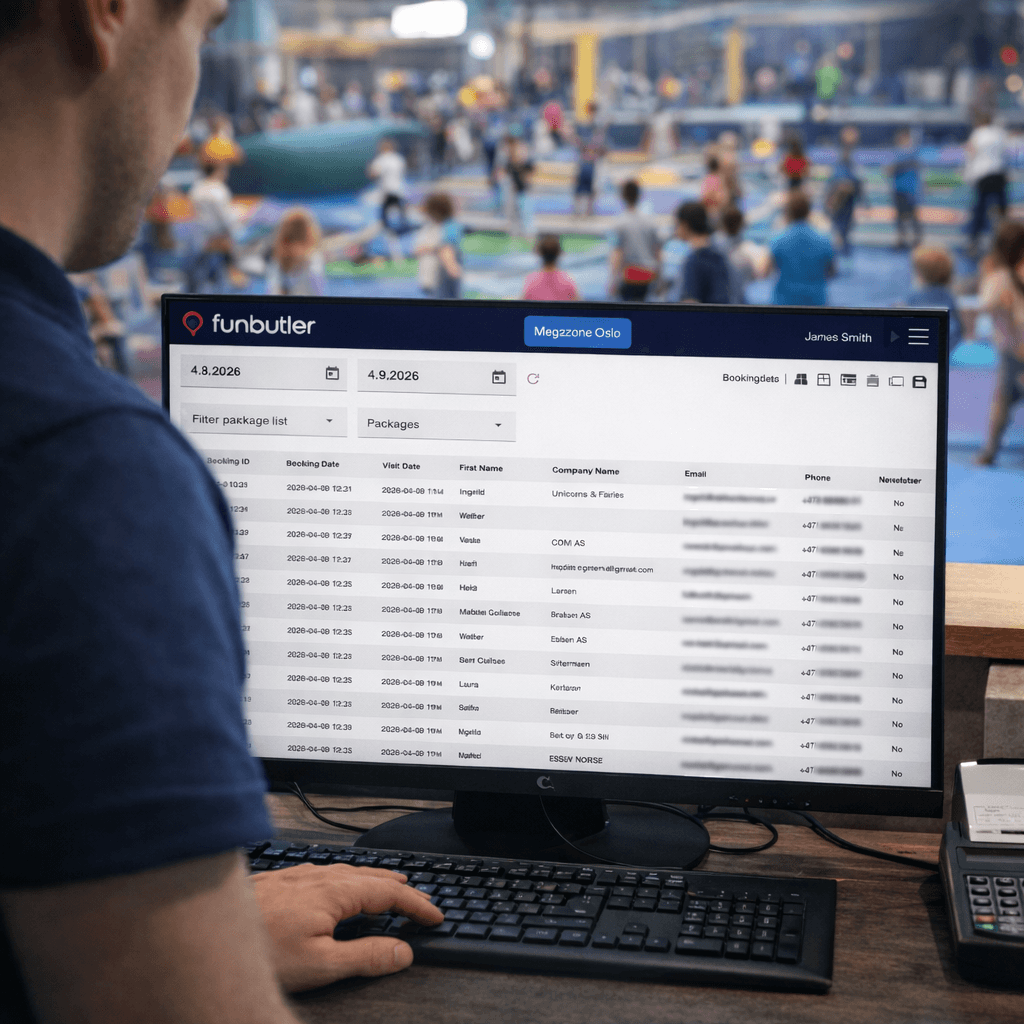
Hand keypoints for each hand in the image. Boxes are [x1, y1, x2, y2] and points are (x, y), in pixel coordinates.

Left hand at [251, 863, 443, 991]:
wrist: (204, 933)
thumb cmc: (258, 951)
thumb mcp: (319, 965)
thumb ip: (364, 957)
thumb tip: (403, 952)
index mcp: (335, 893)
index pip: (389, 894)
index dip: (416, 905)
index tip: (434, 915)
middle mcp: (319, 877)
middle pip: (371, 877)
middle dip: (399, 888)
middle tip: (419, 900)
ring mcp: (298, 876)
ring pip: (347, 872)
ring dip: (374, 881)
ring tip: (388, 887)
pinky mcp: (280, 880)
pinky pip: (325, 872)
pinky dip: (346, 879)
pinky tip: (335, 885)